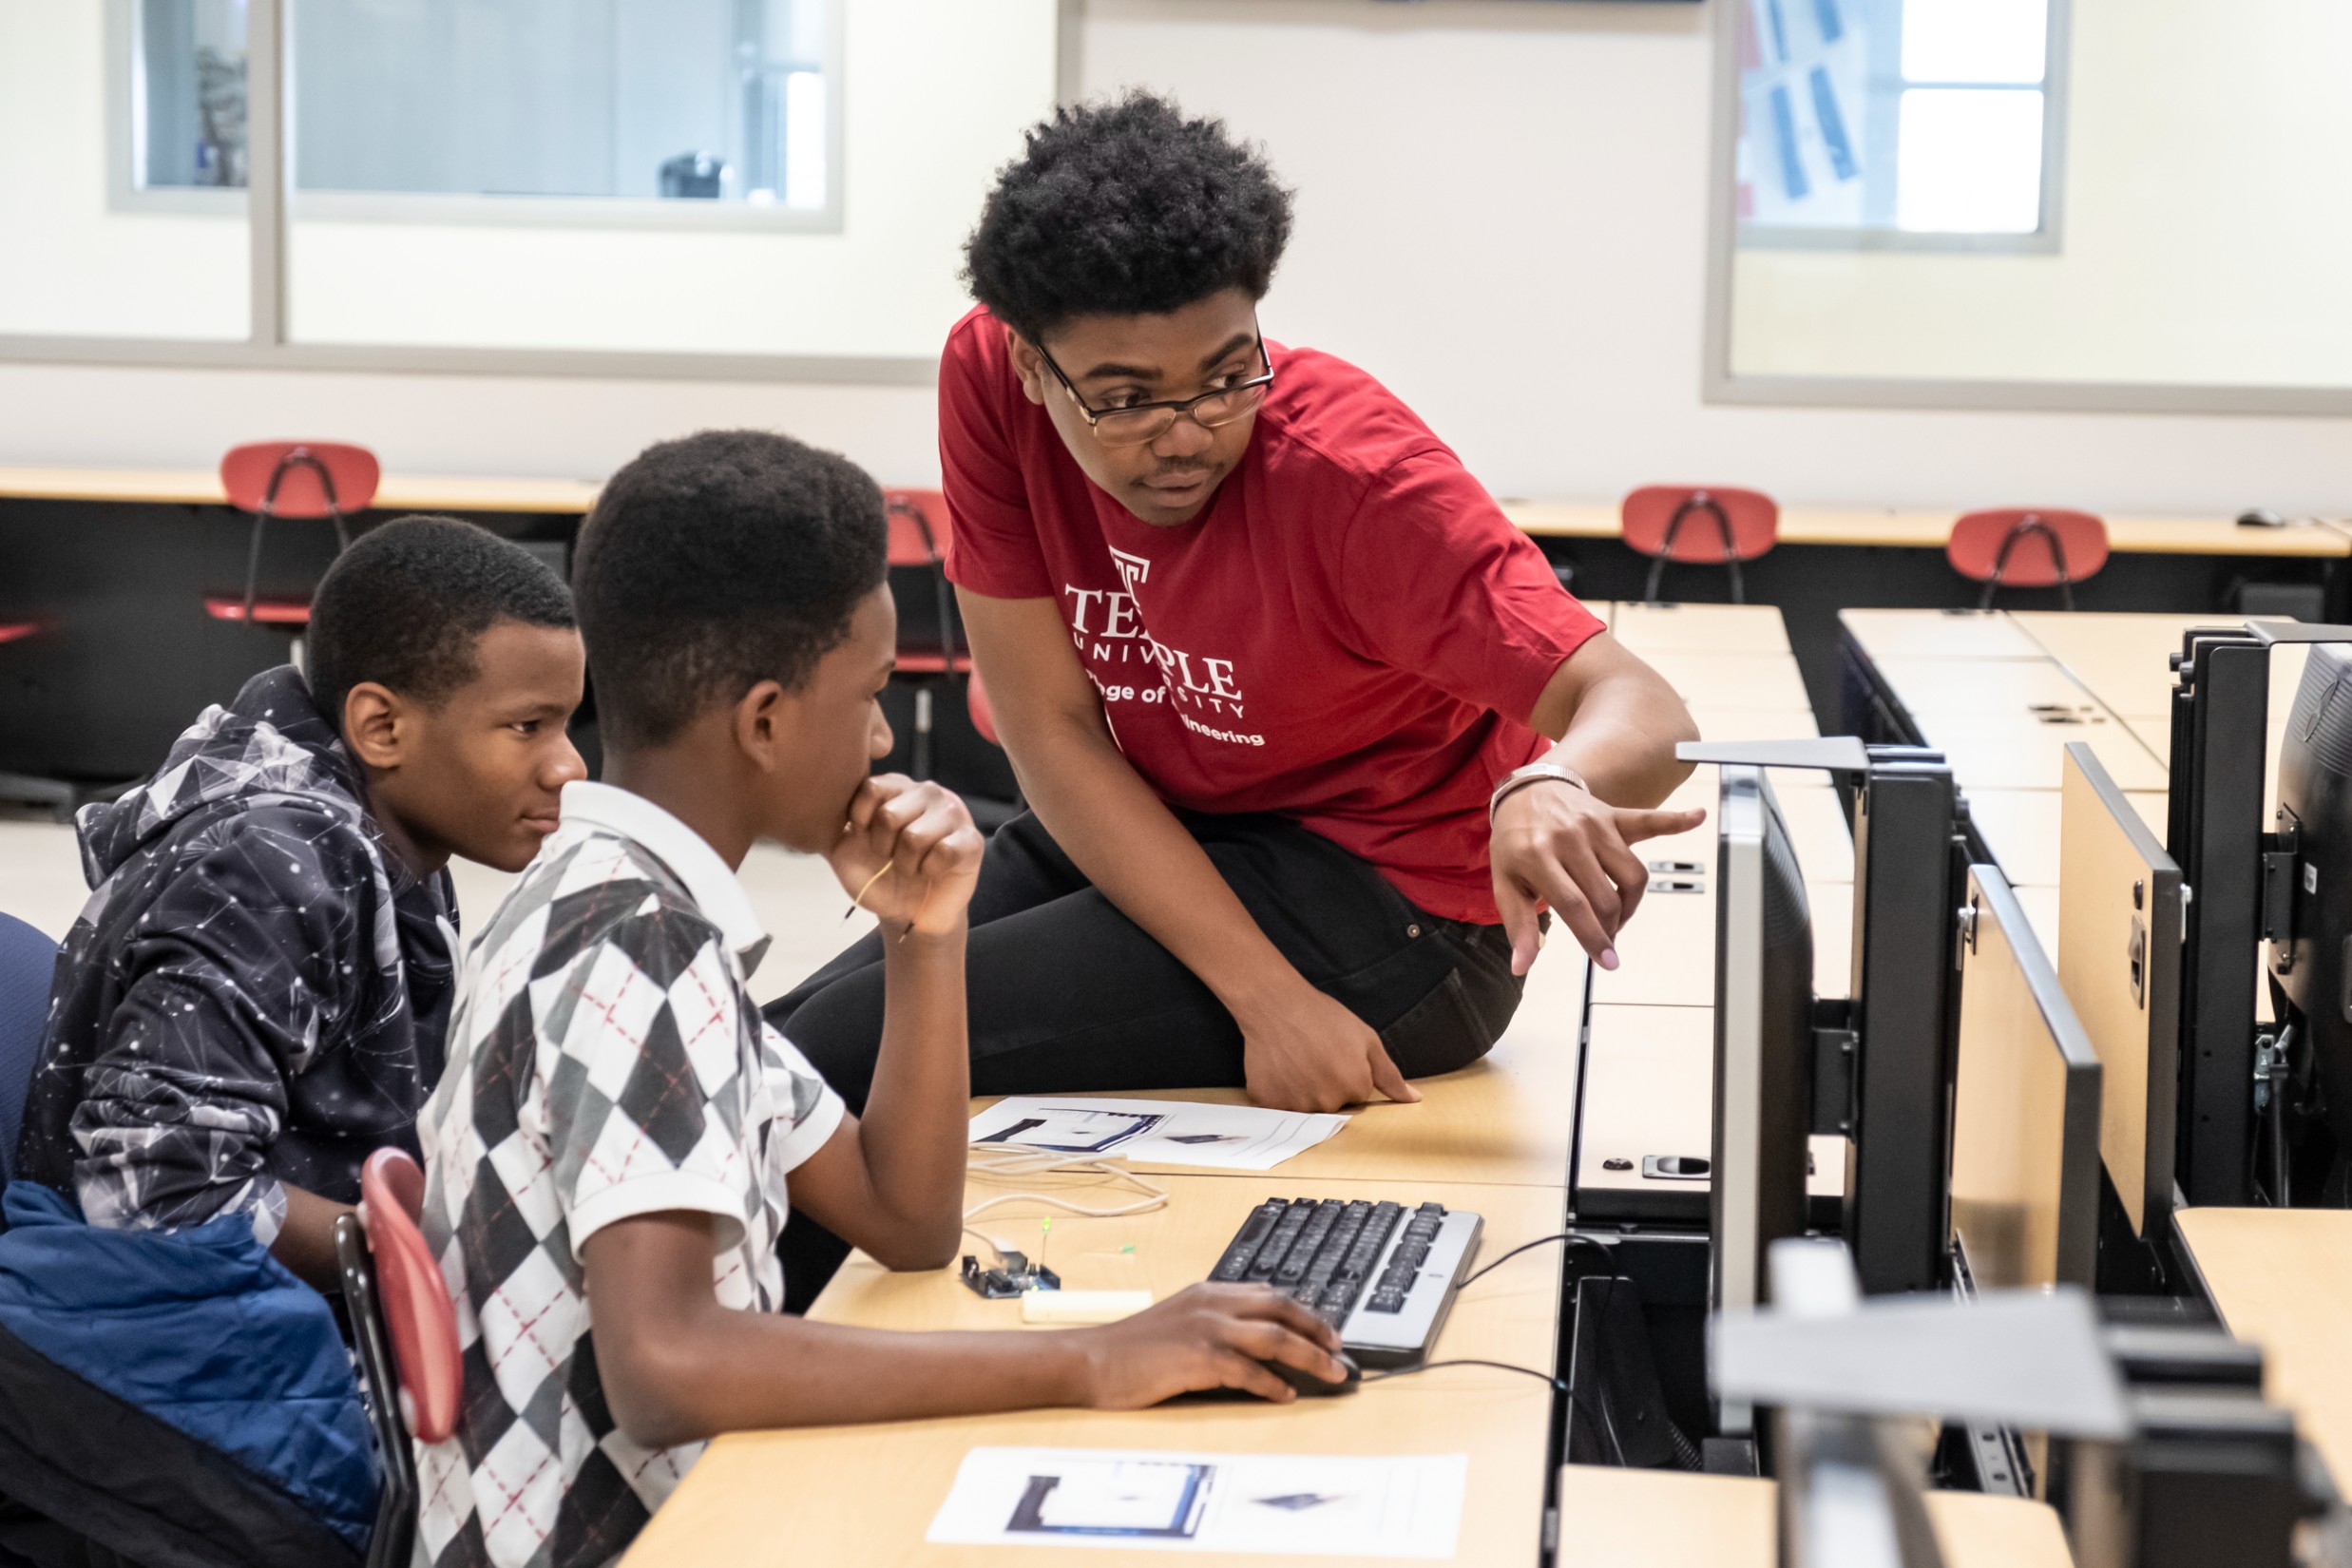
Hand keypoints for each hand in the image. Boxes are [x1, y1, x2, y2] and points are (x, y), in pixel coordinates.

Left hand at [826, 775, 984, 936]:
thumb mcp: (845, 850)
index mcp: (896, 788)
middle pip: (890, 815)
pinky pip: (945, 852)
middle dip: (883, 849)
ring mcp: (954, 813)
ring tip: (911, 868)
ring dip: (906, 864)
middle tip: (892, 859)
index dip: (861, 822)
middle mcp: (927, 793)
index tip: (866, 840)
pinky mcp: (972, 840)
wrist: (908, 914)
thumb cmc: (878, 877)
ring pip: (915, 837)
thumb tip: (815, 801)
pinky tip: (932, 872)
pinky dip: (930, 871)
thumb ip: (833, 823)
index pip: (870, 788)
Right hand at [1075, 1283, 1348, 1406]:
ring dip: (1310, 1357)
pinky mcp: (1198, 1358)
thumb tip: (1254, 1339)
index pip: (1269, 1294)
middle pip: (1282, 1309)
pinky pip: (1249, 1371)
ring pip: (1275, 1337)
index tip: (1325, 1330)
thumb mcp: (1178, 1320)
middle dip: (1318, 1329)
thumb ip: (1214, 1321)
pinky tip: (1285, 1395)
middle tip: (1339, 1351)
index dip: (1304, 1312)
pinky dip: (1273, 1384)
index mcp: (1208, 1292)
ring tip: (1330, 1373)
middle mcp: (1212, 1303)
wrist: (1091, 1360)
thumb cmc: (1131, 1349)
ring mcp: (1206, 1328)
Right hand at [1234, 978, 1418, 1112]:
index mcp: (1355, 1086)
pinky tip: (1279, 1067)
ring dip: (1302, 1090)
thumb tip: (1413, 1099)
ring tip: (1295, 1060)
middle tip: (1314, 1056)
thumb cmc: (1321, 1016)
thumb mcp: (1365, 1038)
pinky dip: (1278, 1091)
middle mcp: (1327, 1101)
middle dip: (1326, 1085)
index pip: (1358, 1095)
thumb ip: (1390, 1075)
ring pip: (1306, 1107)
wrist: (1273, 1003)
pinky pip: (1279, 1106)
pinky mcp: (1268, 1102)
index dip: (1347, 1074)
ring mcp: (1296, 1104)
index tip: (1335, 1055)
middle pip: (1333, 1105)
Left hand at [1491, 780, 1704, 975]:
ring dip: (1630, 904)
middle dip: (1609, 928)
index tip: (1607, 962)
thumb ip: (1518, 926)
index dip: (1593, 937)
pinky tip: (1699, 816)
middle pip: (1606, 896)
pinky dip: (1676, 820)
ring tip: (1616, 914)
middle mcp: (1570, 837)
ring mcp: (1595, 825)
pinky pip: (1650, 819)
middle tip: (1603, 938)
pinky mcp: (1614, 815)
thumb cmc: (1516, 844)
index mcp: (1538, 855)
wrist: (1525, 793)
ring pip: (1632, 874)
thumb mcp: (1505, 885)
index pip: (1573, 904)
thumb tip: (1521, 968)